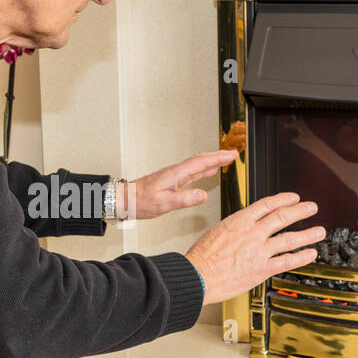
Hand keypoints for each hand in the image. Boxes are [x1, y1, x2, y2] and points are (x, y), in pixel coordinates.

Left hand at [119, 149, 238, 220]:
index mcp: (176, 174)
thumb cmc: (140, 201)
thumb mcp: (164, 203)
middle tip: (233, 154)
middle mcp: (176, 172)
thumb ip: (184, 199)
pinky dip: (203, 169)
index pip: (202, 163)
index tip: (233, 155)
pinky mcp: (171, 181)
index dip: (219, 158)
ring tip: (225, 159)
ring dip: (212, 160)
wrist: (124, 200)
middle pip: (201, 159)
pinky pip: (191, 172)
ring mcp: (173, 176)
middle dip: (218, 155)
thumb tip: (203, 195)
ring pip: (197, 164)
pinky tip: (206, 172)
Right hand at [184, 193, 324, 304]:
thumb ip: (235, 229)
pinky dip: (301, 257)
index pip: (267, 204)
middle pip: (282, 217)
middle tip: (311, 208)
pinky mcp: (262, 269)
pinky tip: (311, 253)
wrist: (198, 276)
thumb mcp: (216, 232)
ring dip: (307, 234)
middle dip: (300, 211)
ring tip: (319, 231)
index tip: (293, 198)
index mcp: (239, 221)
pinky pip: (287, 261)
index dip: (283, 199)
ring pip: (289, 238)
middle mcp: (252, 233)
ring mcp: (259, 250)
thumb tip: (243, 228)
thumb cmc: (201, 258)